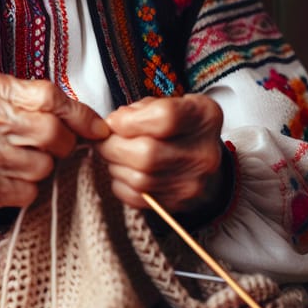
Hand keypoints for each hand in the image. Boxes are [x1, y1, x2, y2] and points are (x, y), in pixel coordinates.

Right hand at [0, 73, 108, 231]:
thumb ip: (34, 103)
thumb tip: (90, 121)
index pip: (50, 96)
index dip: (81, 114)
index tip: (97, 128)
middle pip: (53, 133)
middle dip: (63, 146)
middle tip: (52, 148)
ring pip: (45, 165)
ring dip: (42, 170)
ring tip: (19, 163)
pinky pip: (30, 191)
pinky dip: (26, 189)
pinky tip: (8, 181)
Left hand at [95, 94, 223, 212]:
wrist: (199, 161)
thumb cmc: (177, 127)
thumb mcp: (167, 104)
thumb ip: (141, 109)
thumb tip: (114, 123)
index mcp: (203, 117)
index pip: (165, 117)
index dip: (130, 120)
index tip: (114, 121)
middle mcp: (203, 153)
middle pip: (147, 153)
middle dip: (113, 145)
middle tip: (104, 140)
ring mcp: (192, 183)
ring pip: (138, 179)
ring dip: (115, 165)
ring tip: (113, 154)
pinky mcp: (176, 204)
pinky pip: (135, 197)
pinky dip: (120, 183)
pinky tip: (123, 171)